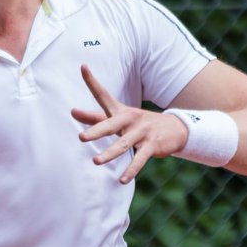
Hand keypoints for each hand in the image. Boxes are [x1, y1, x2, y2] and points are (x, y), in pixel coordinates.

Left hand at [70, 64, 188, 183]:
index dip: (92, 81)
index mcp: (120, 111)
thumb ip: (95, 117)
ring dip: (110, 153)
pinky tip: (122, 180)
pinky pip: (139, 159)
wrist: (174, 128)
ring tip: (96, 161)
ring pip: (124, 144)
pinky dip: (131, 170)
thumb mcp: (118, 117)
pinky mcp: (152, 145)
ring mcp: (142, 132)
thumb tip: (72, 112)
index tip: (83, 66)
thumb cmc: (138, 124)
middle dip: (96, 131)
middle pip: (111, 124)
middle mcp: (130, 119)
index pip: (103, 94)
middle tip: (81, 138)